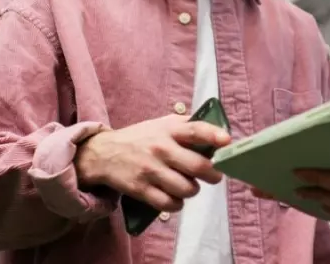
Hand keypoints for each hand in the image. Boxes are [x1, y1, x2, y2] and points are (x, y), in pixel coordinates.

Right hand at [74, 115, 230, 211]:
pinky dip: (177, 203)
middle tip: (214, 175)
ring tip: (190, 185)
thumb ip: (187, 126)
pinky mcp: (141, 190)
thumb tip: (218, 132)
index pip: (195, 130)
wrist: (103, 154)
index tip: (227, 141)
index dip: (213, 135)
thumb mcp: (161, 124)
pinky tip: (175, 197)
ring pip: (187, 189)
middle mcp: (161, 149)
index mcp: (168, 130)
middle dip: (213, 174)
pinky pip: (170, 204)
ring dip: (194, 190)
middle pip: (197, 166)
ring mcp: (151, 171)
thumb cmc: (141, 138)